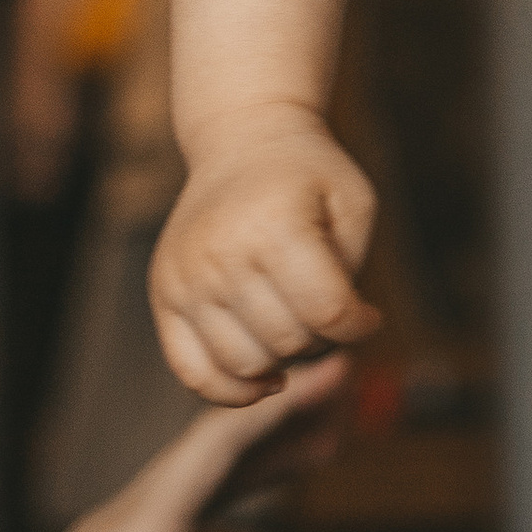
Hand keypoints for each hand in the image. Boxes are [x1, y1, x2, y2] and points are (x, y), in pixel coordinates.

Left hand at [0, 372, 342, 531]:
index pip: (218, 445)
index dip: (281, 402)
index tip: (335, 365)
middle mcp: (119, 531)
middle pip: (214, 455)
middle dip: (283, 421)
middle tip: (349, 391)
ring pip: (197, 493)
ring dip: (260, 471)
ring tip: (322, 451)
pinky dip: (227, 530)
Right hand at [152, 106, 382, 400]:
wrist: (242, 142)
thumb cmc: (309, 177)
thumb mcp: (353, 204)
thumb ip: (352, 271)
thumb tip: (341, 334)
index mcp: (275, 225)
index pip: (327, 312)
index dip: (359, 326)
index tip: (368, 316)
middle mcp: (221, 253)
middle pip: (287, 342)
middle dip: (322, 339)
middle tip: (328, 312)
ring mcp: (185, 277)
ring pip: (244, 365)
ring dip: (282, 360)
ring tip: (297, 327)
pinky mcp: (163, 294)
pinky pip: (192, 371)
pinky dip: (231, 389)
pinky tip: (265, 377)